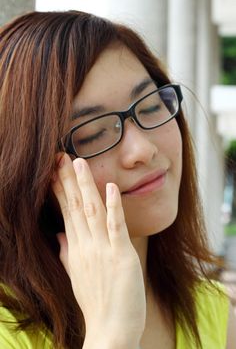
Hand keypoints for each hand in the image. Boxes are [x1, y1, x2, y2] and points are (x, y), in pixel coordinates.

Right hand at [52, 154, 145, 345]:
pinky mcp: (121, 256)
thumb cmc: (96, 302)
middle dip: (67, 180)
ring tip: (79, 163)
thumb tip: (58, 234)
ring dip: (85, 186)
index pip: (66, 212)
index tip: (54, 171)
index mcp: (75, 249)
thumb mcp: (76, 275)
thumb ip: (66, 252)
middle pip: (75, 207)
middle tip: (60, 157)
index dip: (60, 190)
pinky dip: (113, 207)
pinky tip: (108, 188)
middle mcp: (85, 246)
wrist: (111, 330)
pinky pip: (115, 227)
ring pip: (92, 211)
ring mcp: (102, 250)